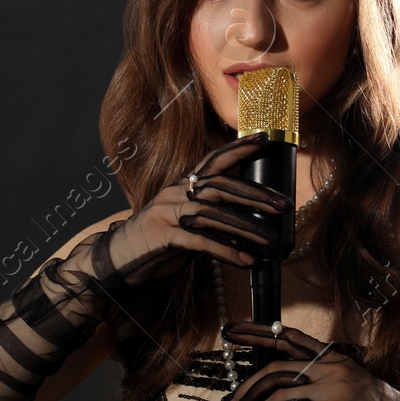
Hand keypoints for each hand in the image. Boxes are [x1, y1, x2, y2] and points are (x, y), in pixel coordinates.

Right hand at [105, 133, 292, 286]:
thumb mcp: (184, 222)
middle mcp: (175, 193)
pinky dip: (227, 251)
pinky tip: (246, 261)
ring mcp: (167, 214)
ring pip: (214, 214)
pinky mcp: (164, 237)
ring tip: (270, 241)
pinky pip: (200, 242)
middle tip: (283, 205)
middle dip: (256, 195)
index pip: (213, 160)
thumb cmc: (155, 242)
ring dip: (247, 228)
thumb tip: (247, 225)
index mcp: (181, 185)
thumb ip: (211, 218)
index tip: (263, 139)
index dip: (238, 148)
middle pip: (221, 186)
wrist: (116, 260)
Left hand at [222, 321, 399, 400]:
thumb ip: (321, 381)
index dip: (258, 331)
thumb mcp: (351, 383)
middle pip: (275, 367)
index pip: (289, 336)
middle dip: (246, 387)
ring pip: (278, 395)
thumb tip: (286, 394)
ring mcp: (331, 389)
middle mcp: (330, 368)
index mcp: (333, 358)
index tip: (232, 330)